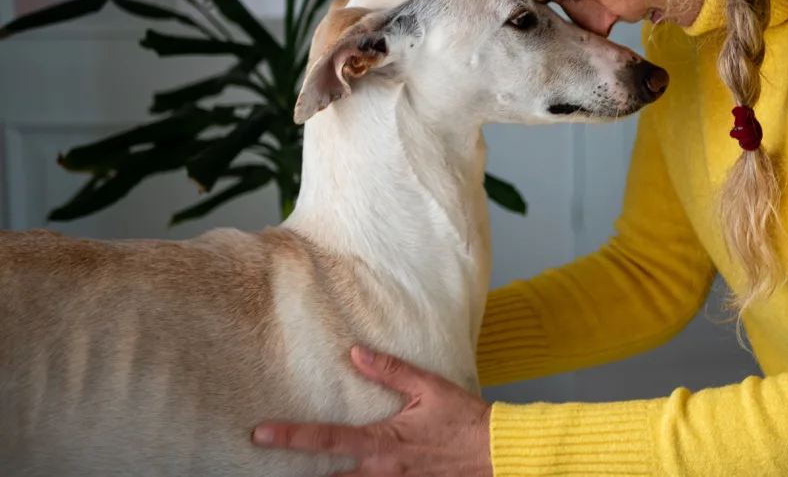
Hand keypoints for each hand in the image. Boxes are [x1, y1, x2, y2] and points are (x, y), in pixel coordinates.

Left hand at [252, 346, 492, 476]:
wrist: (495, 451)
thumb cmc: (463, 420)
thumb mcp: (428, 388)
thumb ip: (390, 371)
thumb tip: (356, 353)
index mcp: (382, 444)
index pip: (327, 440)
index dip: (291, 437)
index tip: (261, 433)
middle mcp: (381, 471)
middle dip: (297, 475)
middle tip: (266, 468)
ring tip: (299, 474)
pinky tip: (345, 475)